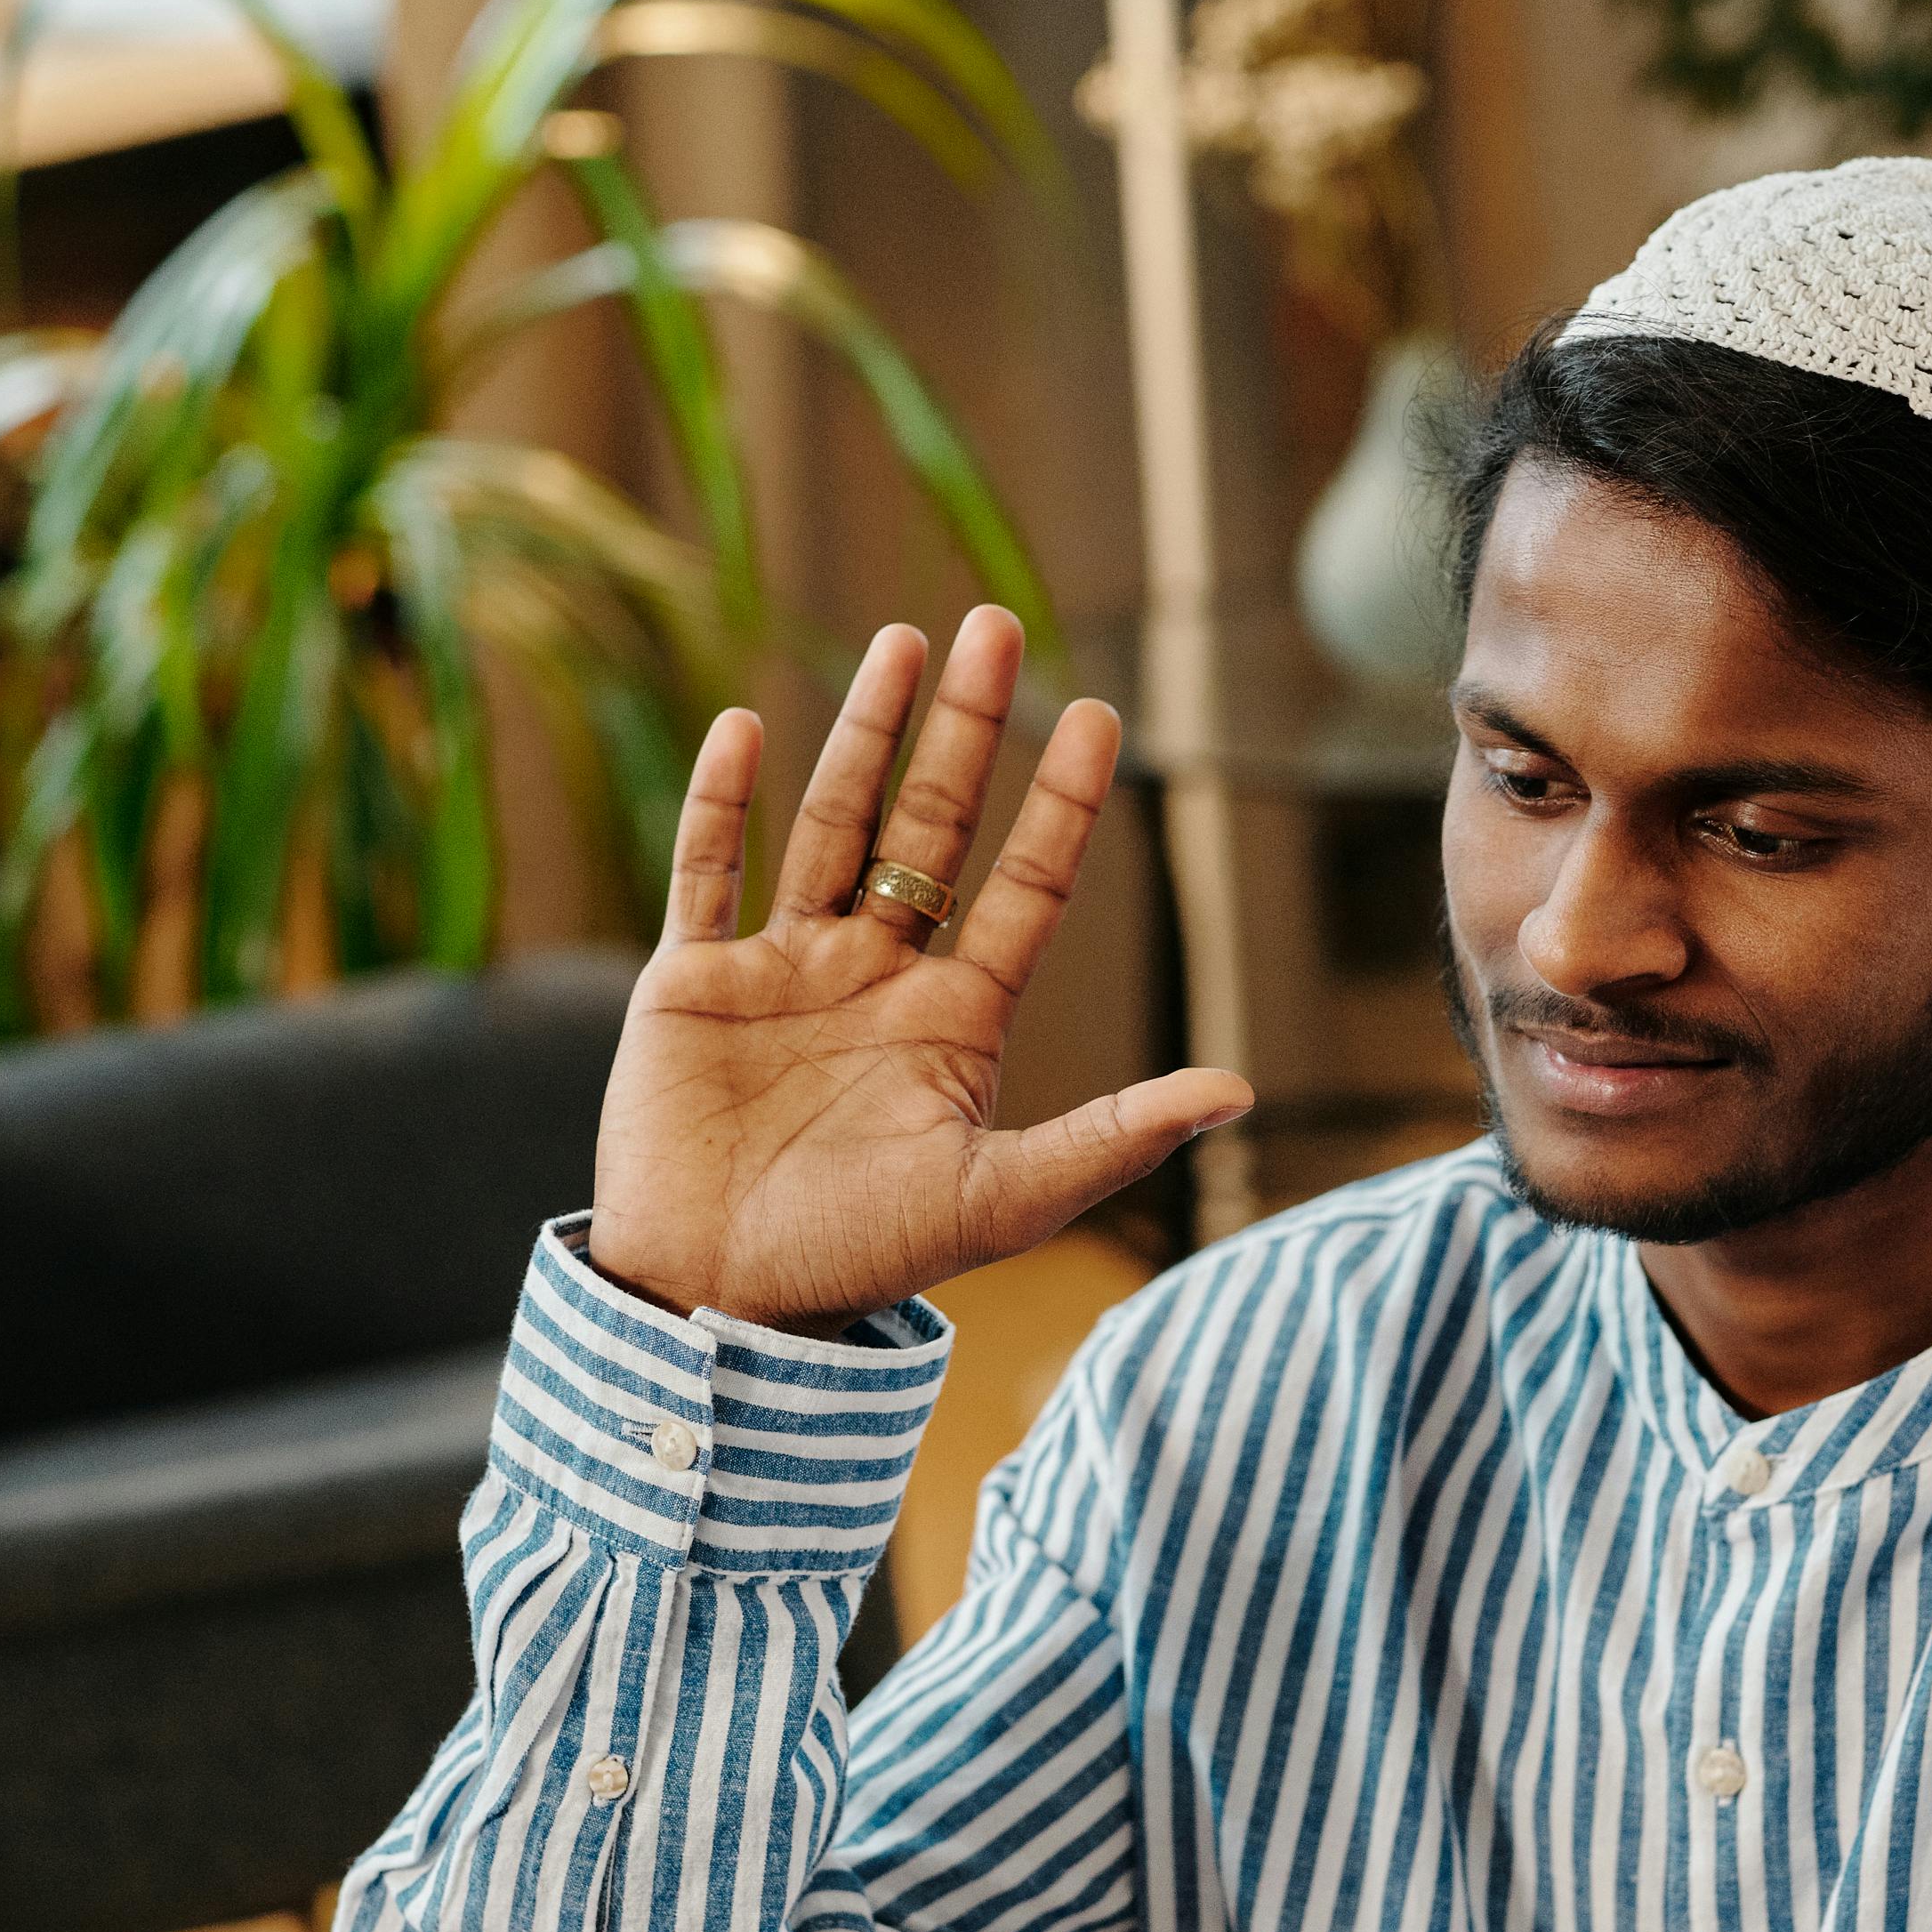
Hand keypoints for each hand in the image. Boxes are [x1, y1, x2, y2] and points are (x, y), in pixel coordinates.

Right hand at [588, 608, 1252, 1334]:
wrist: (718, 1304)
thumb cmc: (860, 1263)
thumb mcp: (1001, 1199)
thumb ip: (1112, 1139)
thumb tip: (1239, 1091)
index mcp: (954, 1021)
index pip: (1025, 889)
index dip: (1061, 804)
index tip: (1098, 714)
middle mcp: (876, 979)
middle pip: (930, 830)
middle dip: (965, 733)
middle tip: (994, 627)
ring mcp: (784, 972)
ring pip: (830, 827)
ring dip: (864, 737)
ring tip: (901, 641)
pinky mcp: (692, 985)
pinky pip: (706, 873)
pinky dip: (721, 802)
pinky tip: (746, 723)